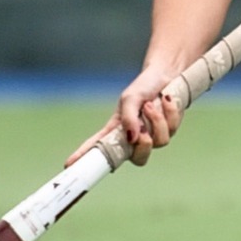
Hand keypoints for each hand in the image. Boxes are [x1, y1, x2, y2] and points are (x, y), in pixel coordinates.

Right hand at [67, 57, 185, 167]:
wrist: (167, 75)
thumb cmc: (144, 86)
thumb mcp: (130, 98)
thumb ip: (129, 118)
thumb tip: (132, 138)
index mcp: (118, 130)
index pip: (99, 147)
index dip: (85, 158)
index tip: (69, 165)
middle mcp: (136, 137)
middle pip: (139, 159)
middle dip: (144, 147)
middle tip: (144, 132)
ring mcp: (154, 135)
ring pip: (160, 142)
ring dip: (156, 119)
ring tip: (151, 104)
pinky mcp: (169, 129)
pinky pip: (172, 129)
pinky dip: (169, 112)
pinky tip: (165, 99)